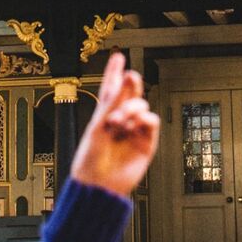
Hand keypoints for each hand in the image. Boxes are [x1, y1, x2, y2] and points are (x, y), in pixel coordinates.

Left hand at [70, 52, 159, 197]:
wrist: (98, 185)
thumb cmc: (90, 158)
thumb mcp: (98, 125)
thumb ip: (115, 102)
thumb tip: (128, 77)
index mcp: (103, 115)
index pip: (110, 88)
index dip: (114, 71)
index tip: (117, 56)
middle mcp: (119, 121)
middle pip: (130, 94)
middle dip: (131, 84)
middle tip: (130, 77)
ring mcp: (133, 131)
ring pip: (141, 106)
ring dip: (130, 108)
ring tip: (118, 121)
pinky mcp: (146, 143)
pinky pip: (151, 122)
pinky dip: (143, 119)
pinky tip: (133, 126)